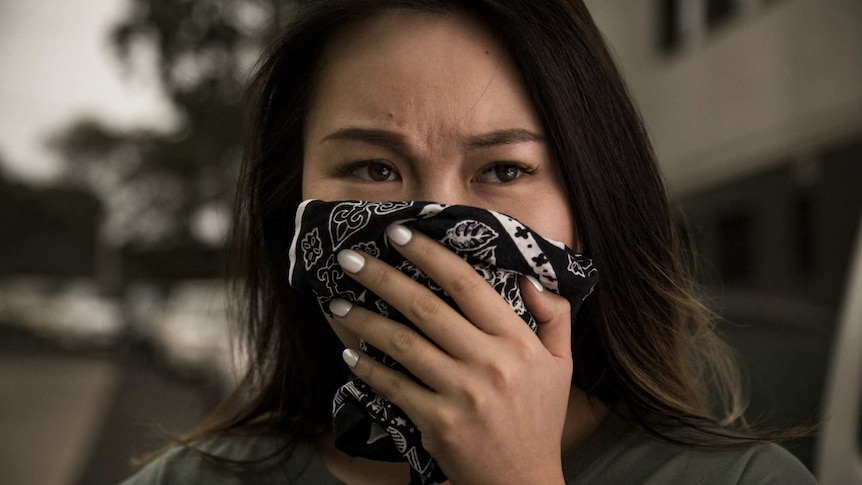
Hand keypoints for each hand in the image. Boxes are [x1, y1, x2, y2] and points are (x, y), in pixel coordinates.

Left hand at [328, 223, 572, 484]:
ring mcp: (461, 394)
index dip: (430, 254)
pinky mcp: (437, 423)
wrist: (522, 482)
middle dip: (383, 277)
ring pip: (402, 344)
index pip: (467, 284)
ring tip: (338, 303)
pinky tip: (349, 352)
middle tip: (351, 257)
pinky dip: (367, 367)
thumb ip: (554, 315)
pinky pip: (393, 386)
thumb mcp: (561, 363)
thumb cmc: (538, 418)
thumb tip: (530, 277)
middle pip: (426, 308)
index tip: (400, 233)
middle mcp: (489, 363)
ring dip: (364, 320)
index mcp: (517, 341)